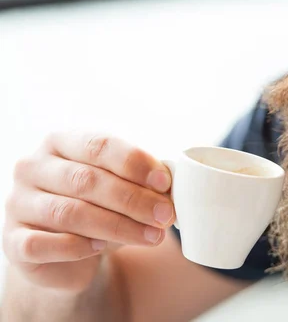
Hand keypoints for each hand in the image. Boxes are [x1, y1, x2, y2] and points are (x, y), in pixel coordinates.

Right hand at [3, 132, 174, 292]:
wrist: (64, 250)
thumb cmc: (98, 205)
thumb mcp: (118, 185)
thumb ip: (138, 180)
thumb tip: (168, 188)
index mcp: (60, 142)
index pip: (99, 145)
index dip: (135, 163)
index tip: (165, 182)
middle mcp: (33, 167)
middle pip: (87, 180)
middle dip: (133, 199)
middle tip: (165, 215)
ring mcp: (18, 203)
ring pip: (70, 213)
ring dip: (118, 226)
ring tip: (152, 236)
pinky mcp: (13, 240)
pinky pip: (44, 244)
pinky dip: (77, 247)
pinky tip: (102, 248)